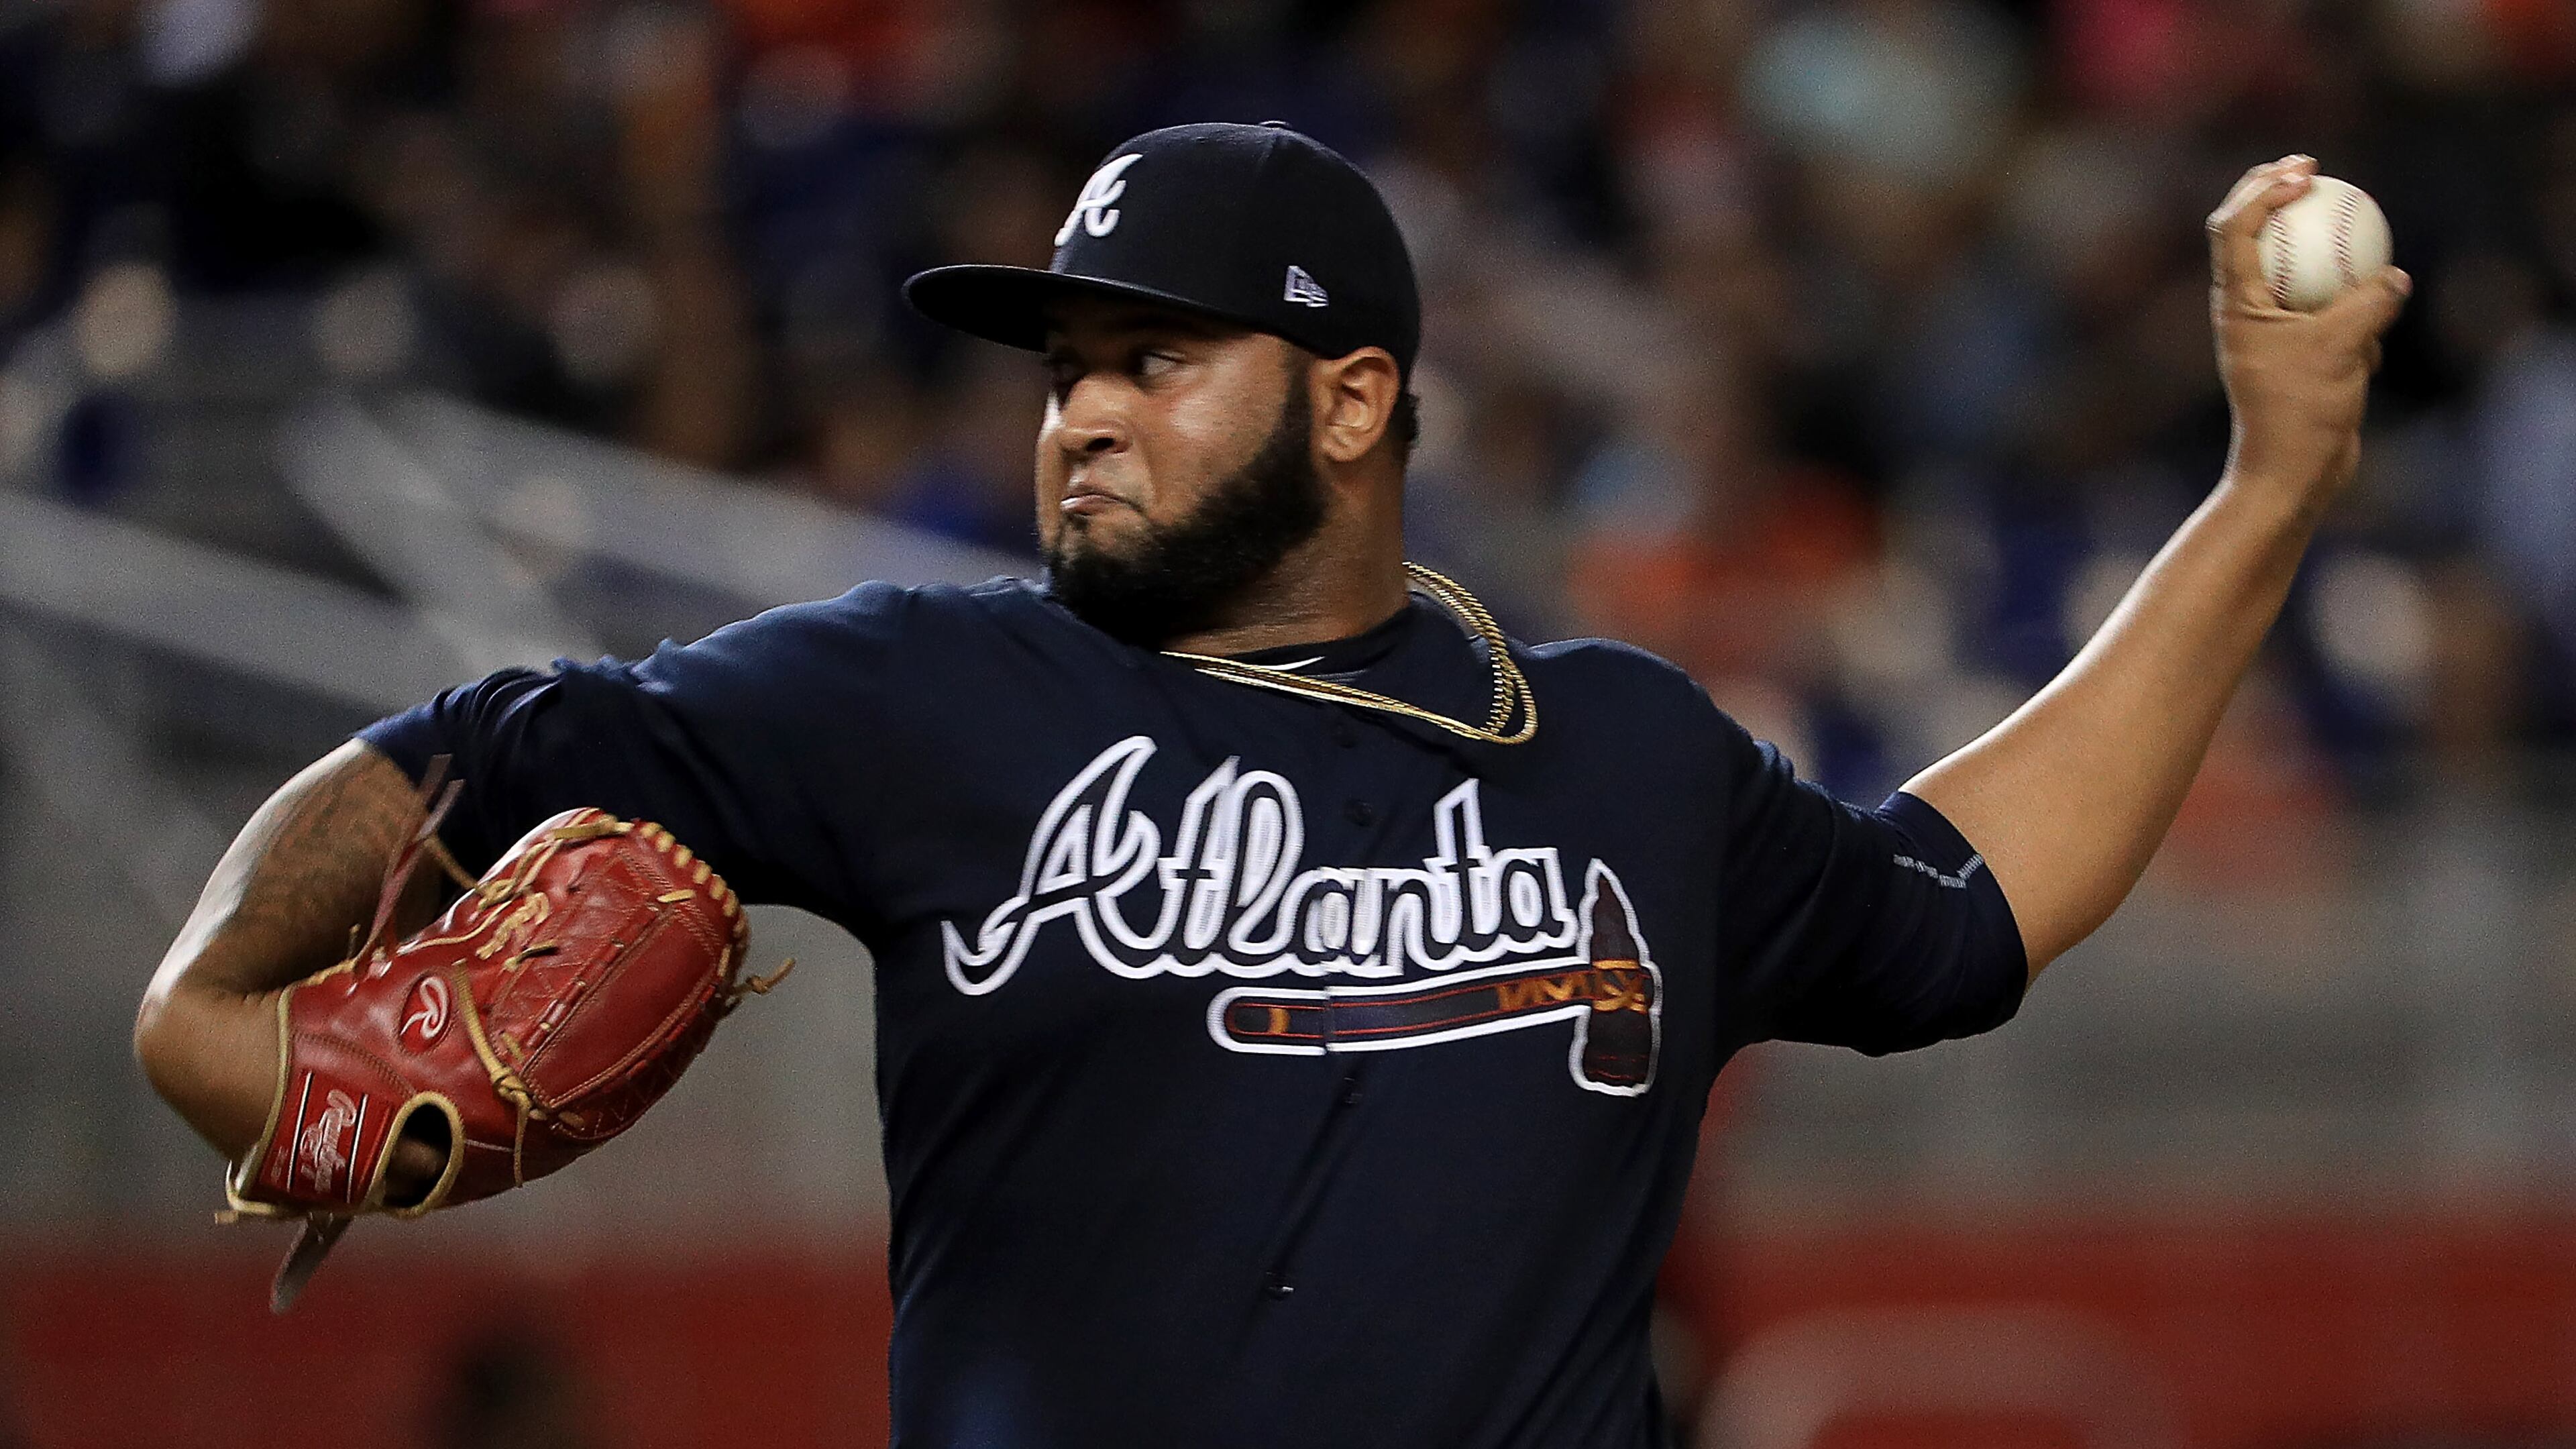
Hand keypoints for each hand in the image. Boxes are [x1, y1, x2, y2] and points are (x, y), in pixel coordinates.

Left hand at [2205, 155, 2410, 511]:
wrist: (2292, 471)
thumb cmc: (2304, 411)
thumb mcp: (2345, 349)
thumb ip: (2369, 304)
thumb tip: (2394, 275)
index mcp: (2236, 303)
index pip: (2234, 228)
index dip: (2262, 189)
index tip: (2305, 173)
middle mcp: (2244, 310)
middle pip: (2248, 235)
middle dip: (2271, 194)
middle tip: (2310, 169)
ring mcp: (2270, 329)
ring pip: (2291, 270)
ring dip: (2319, 253)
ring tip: (2348, 228)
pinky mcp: (2297, 350)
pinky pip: (2324, 311)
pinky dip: (2348, 312)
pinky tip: (2369, 337)